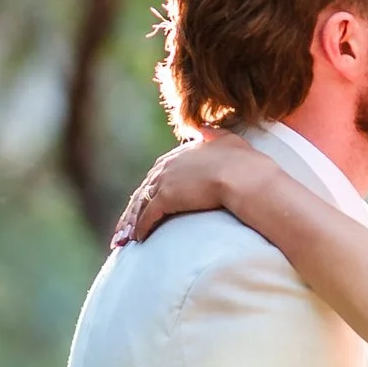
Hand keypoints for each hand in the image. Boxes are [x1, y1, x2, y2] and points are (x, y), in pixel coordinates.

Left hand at [113, 134, 245, 248]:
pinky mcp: (167, 197)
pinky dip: (141, 227)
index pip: (156, 175)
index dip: (148, 191)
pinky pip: (148, 215)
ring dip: (131, 222)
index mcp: (179, 156)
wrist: (243, 176)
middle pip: (143, 190)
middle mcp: (167, 167)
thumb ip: (213, 134)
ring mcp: (165, 181)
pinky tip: (139, 238)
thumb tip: (204, 128)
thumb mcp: (227, 140)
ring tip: (126, 239)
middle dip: (132, 210)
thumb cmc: (242, 161)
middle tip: (124, 227)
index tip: (143, 204)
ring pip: (140, 204)